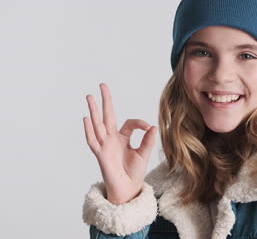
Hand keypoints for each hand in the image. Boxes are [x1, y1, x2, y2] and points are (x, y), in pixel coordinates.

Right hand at [83, 83, 156, 204]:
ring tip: (90, 96)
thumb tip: (153, 127)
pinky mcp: (100, 154)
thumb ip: (147, 140)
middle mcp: (112, 139)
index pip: (128, 123)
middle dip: (105, 101)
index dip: (139, 123)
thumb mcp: (144, 153)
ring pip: (97, 125)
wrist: (128, 187)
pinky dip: (89, 130)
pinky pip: (93, 141)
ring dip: (94, 111)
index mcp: (123, 138)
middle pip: (107, 116)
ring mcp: (105, 145)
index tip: (148, 128)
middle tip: (102, 84)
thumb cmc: (135, 171)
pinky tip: (87, 118)